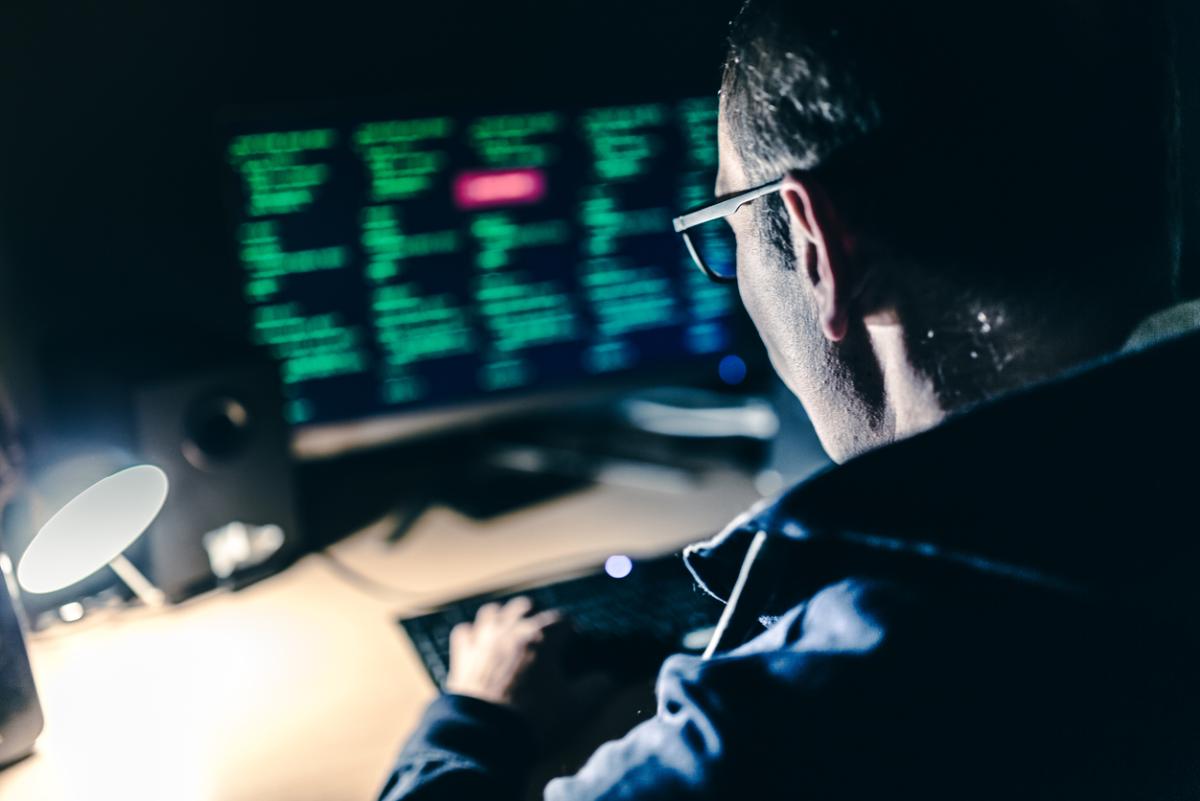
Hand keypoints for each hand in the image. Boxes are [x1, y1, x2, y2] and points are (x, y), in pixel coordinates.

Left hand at [445, 596, 609, 737]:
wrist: (487, 735)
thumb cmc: (535, 719)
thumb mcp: (575, 707)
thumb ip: (595, 689)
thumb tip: (607, 679)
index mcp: (542, 637)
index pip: (561, 619)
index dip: (569, 630)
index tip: (572, 641)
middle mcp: (511, 630)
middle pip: (525, 606)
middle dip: (535, 616)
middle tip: (542, 635)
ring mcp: (484, 639)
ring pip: (492, 612)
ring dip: (502, 618)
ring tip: (510, 632)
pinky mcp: (463, 655)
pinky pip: (464, 632)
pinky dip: (472, 635)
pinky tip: (479, 645)